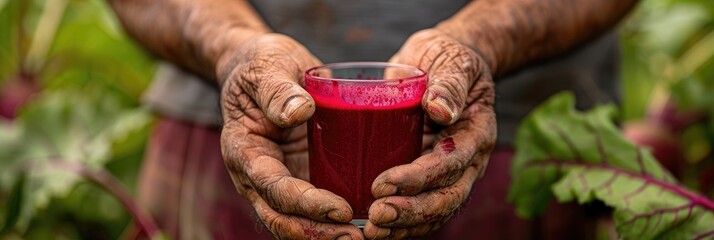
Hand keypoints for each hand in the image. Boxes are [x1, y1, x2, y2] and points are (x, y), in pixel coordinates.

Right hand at [218, 33, 362, 239]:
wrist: (261, 69)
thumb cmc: (262, 64)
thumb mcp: (266, 66)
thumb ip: (277, 89)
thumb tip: (299, 111)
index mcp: (244, 150)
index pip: (273, 187)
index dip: (306, 203)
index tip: (341, 208)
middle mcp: (257, 175)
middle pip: (282, 218)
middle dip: (318, 234)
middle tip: (358, 237)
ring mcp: (278, 180)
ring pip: (296, 222)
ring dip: (327, 236)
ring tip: (365, 237)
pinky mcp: (298, 178)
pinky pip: (311, 210)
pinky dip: (333, 223)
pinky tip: (365, 224)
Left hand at [364, 29, 496, 238]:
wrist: (444, 63)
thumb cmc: (447, 57)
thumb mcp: (452, 61)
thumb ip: (449, 84)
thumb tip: (439, 110)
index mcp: (475, 132)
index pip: (450, 163)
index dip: (418, 178)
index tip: (383, 183)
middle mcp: (468, 160)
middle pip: (446, 198)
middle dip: (411, 212)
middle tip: (375, 216)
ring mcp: (451, 173)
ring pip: (435, 210)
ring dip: (405, 225)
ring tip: (372, 230)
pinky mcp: (430, 176)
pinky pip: (421, 207)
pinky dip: (401, 223)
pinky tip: (375, 229)